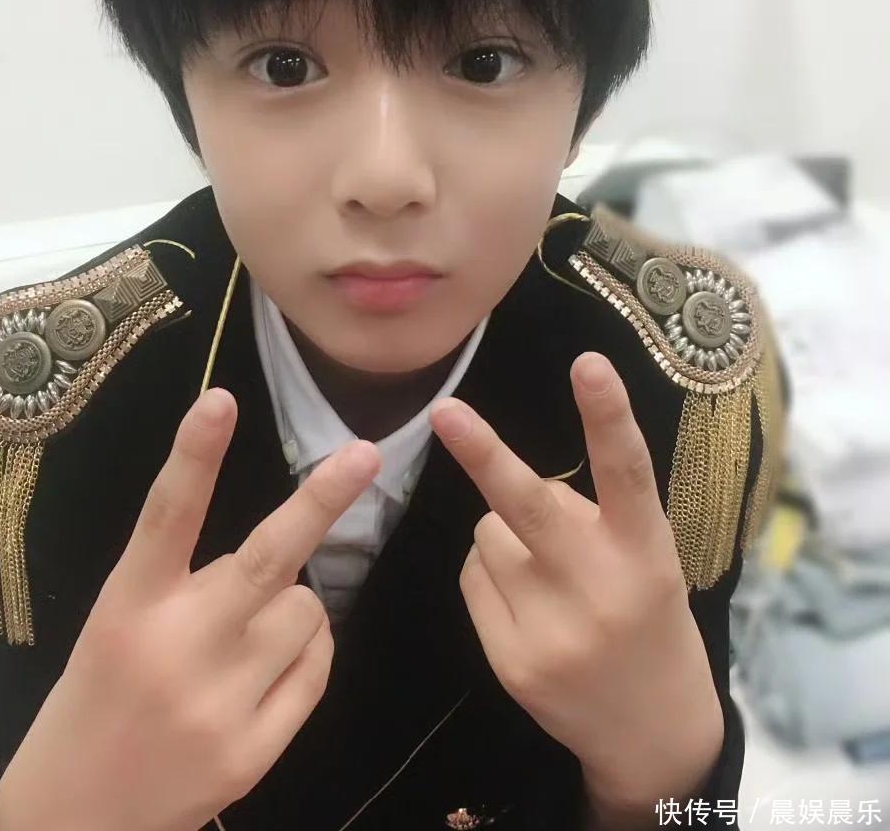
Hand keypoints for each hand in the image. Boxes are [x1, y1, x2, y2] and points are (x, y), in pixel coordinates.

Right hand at [0, 387, 380, 830]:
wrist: (74, 824)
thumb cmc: (96, 703)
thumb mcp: (115, 629)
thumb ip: (181, 586)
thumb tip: (282, 553)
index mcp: (128, 607)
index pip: (166, 517)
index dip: (194, 455)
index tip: (220, 399)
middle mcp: (177, 648)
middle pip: (266, 559)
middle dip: (321, 500)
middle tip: (365, 453)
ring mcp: (219, 703)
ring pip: (307, 610)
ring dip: (296, 605)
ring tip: (250, 633)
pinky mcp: (253, 749)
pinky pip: (316, 668)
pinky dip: (307, 653)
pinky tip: (269, 671)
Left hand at [428, 352, 723, 813]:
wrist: (653, 733)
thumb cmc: (648, 619)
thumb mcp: (647, 563)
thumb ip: (594, 519)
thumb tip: (512, 482)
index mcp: (645, 554)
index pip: (627, 473)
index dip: (609, 416)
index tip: (589, 363)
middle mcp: (599, 590)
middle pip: (530, 508)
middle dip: (484, 454)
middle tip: (444, 411)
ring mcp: (551, 631)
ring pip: (488, 534)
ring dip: (503, 532)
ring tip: (546, 571)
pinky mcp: (512, 662)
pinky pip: (473, 578)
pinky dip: (488, 573)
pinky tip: (526, 604)